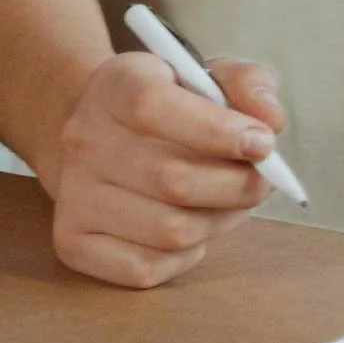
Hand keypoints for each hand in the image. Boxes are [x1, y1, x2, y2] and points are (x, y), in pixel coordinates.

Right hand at [48, 50, 289, 287]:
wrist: (102, 134)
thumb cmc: (172, 105)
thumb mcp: (208, 74)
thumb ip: (249, 83)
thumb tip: (270, 121)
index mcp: (115, 85)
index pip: (153, 107)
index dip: (217, 130)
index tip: (264, 142)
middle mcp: (84, 139)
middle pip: (172, 180)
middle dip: (237, 185)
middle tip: (263, 180)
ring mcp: (74, 195)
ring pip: (169, 230)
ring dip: (220, 221)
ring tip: (232, 202)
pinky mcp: (73, 242)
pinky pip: (146, 268)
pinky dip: (186, 256)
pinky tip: (195, 227)